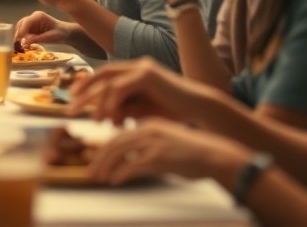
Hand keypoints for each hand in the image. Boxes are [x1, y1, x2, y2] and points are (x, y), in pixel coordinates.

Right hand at [13, 10, 72, 47]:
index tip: (19, 40)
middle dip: (18, 34)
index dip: (22, 31)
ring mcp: (31, 23)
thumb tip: (25, 41)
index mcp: (38, 16)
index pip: (26, 22)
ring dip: (19, 37)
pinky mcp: (31, 29)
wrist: (65, 34)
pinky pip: (23, 33)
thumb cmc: (61, 33)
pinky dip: (22, 39)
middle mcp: (33, 18)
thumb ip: (39, 38)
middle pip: (21, 24)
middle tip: (17, 45)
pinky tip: (23, 46)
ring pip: (20, 29)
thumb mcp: (52, 37)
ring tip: (19, 46)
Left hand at [71, 57, 209, 122]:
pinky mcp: (147, 74)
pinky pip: (120, 87)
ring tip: (92, 120)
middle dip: (84, 92)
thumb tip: (102, 116)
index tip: (74, 100)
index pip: (105, 76)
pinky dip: (111, 103)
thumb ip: (123, 109)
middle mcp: (136, 65)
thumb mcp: (141, 111)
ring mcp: (142, 67)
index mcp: (135, 71)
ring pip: (109, 81)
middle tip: (70, 109)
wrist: (198, 108)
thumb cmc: (172, 112)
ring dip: (98, 102)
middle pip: (102, 75)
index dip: (88, 87)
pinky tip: (107, 117)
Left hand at [90, 118, 248, 185]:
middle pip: (115, 142)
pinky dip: (120, 174)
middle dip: (100, 157)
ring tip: (99, 177)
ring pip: (119, 153)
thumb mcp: (166, 142)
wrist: (215, 156)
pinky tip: (114, 181)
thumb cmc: (193, 152)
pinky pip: (132, 166)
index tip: (96, 159)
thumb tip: (130, 158)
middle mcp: (148, 130)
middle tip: (92, 170)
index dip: (105, 148)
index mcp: (149, 124)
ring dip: (106, 166)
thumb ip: (147, 146)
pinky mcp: (159, 157)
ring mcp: (153, 143)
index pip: (119, 134)